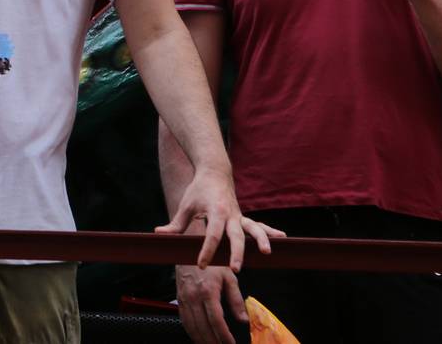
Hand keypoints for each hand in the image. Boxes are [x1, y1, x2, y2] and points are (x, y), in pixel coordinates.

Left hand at [157, 165, 281, 270]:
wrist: (214, 172)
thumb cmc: (198, 190)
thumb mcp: (186, 205)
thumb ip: (175, 223)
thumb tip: (159, 235)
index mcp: (215, 211)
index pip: (212, 235)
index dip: (206, 250)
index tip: (200, 264)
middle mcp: (231, 215)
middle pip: (236, 236)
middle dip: (237, 253)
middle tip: (236, 269)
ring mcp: (240, 216)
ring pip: (253, 229)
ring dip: (261, 241)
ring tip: (267, 253)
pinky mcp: (244, 218)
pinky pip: (259, 226)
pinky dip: (270, 232)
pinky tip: (283, 239)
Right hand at [175, 263, 246, 343]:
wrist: (189, 251)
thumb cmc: (211, 262)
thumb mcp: (229, 277)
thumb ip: (236, 299)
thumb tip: (244, 320)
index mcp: (208, 292)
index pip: (216, 321)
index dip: (224, 336)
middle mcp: (194, 297)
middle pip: (203, 327)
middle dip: (213, 342)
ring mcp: (184, 299)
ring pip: (191, 326)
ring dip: (201, 340)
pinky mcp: (179, 299)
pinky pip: (184, 320)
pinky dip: (191, 332)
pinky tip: (198, 338)